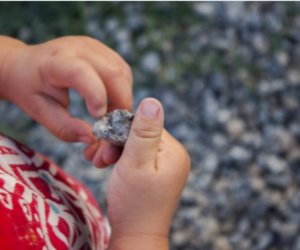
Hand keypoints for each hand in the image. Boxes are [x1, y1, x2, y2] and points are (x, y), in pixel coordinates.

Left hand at [0, 36, 131, 165]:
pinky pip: (122, 68)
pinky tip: (111, 98)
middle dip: (121, 102)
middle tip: (113, 123)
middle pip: (114, 72)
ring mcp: (92, 46)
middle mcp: (77, 48)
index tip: (99, 118)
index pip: (82, 72)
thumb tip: (93, 138)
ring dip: (123, 95)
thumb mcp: (41, 112)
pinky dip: (122, 87)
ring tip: (111, 112)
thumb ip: (65, 128)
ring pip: (123, 71)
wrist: (23, 63)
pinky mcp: (101, 49)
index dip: (96, 95)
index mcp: (56, 62)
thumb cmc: (30, 89)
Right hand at [106, 98, 190, 249]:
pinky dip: (121, 159)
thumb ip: (143, 132)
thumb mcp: (135, 163)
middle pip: (140, 134)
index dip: (121, 130)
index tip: (103, 142)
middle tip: (97, 157)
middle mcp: (174, 156)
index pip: (146, 124)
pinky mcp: (156, 172)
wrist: (136, 235)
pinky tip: (107, 165)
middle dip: (116, 143)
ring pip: (136, 145)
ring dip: (115, 151)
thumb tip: (153, 101)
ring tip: (98, 163)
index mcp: (173, 151)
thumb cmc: (133, 203)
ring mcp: (166, 165)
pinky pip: (137, 156)